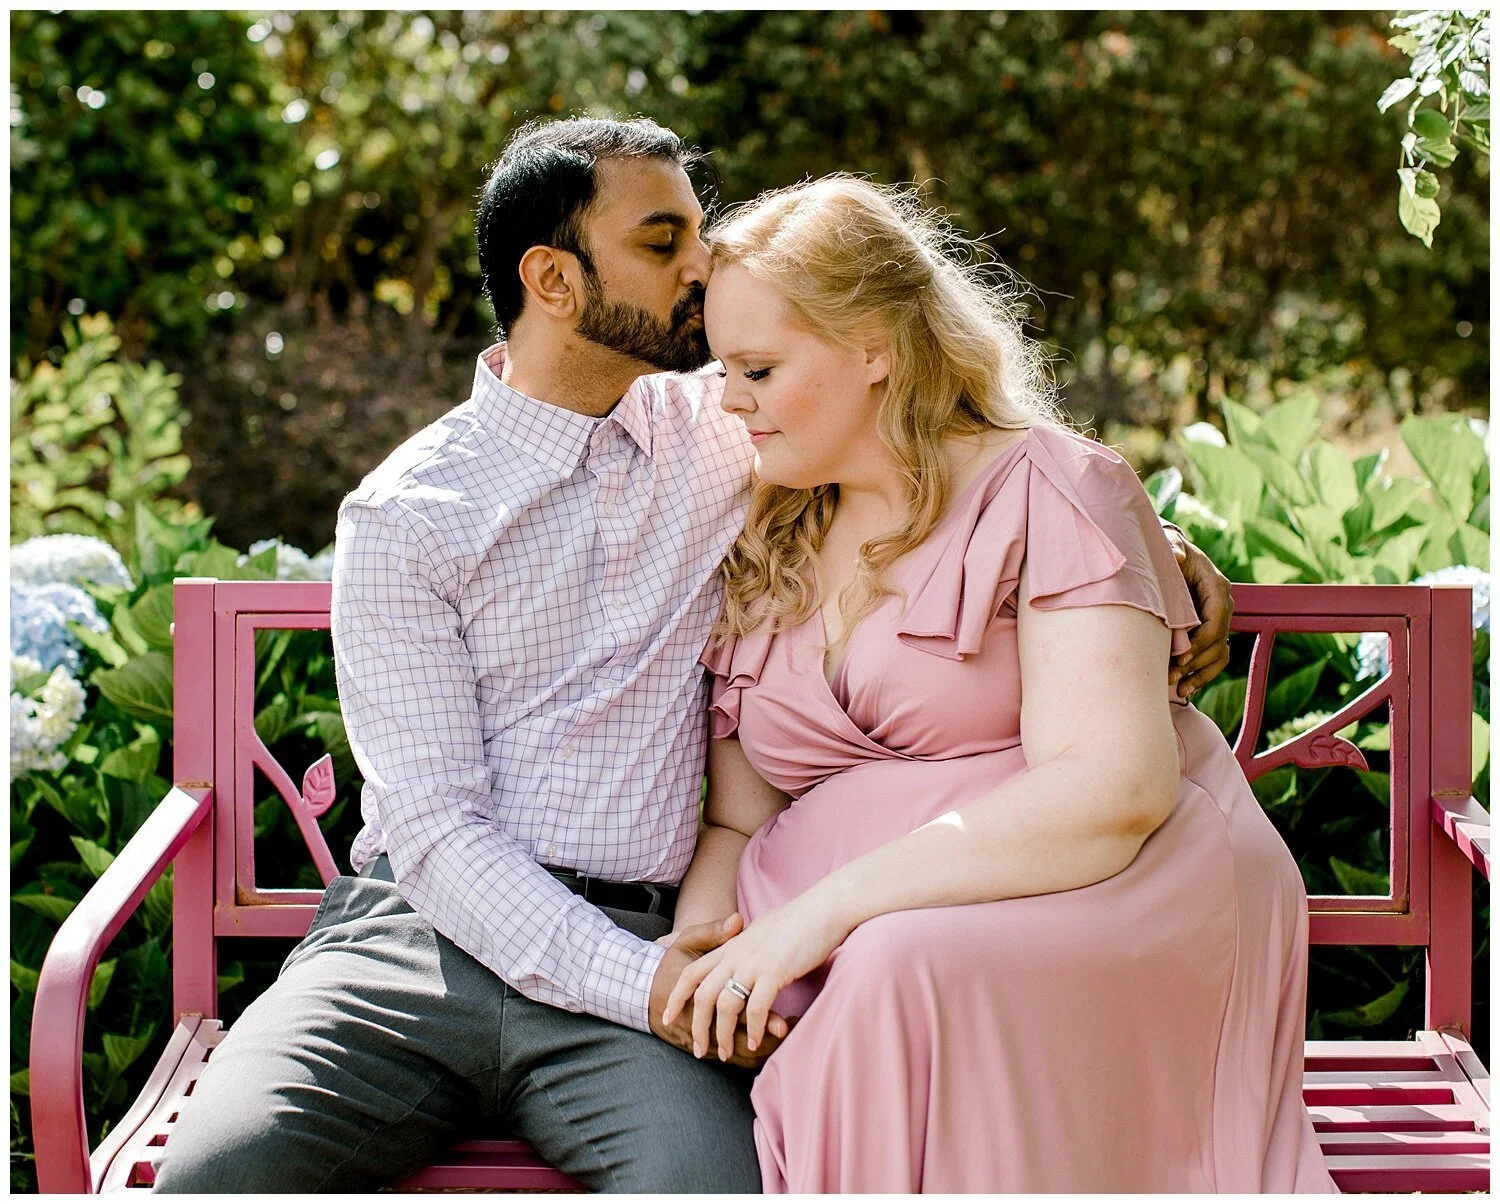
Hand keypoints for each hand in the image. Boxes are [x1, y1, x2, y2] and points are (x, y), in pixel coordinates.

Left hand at [662, 897, 847, 1061]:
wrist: (824, 906)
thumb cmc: (800, 918)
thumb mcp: (763, 928)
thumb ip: (746, 943)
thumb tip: (740, 950)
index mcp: (732, 945)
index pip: (692, 972)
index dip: (678, 996)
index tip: (669, 1017)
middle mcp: (737, 954)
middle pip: (703, 994)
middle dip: (698, 1026)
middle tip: (700, 1050)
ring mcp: (754, 962)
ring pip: (726, 1005)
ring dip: (724, 1034)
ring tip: (726, 1052)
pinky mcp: (775, 971)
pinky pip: (756, 1008)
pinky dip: (753, 1029)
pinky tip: (755, 1042)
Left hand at [1163, 525, 1233, 699]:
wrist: (1169, 557)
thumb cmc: (1168, 551)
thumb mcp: (1169, 545)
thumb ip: (1173, 548)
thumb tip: (1176, 556)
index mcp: (1216, 586)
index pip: (1216, 619)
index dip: (1201, 640)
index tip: (1181, 656)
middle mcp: (1223, 605)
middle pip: (1217, 641)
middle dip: (1195, 662)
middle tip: (1170, 675)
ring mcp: (1218, 620)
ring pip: (1218, 654)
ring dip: (1199, 674)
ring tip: (1177, 689)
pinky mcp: (1210, 632)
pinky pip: (1215, 658)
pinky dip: (1202, 675)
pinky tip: (1186, 690)